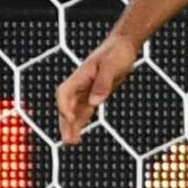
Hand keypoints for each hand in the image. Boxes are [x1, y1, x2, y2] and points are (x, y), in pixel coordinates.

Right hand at [53, 26, 143, 143]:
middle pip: (66, 106)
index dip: (64, 107)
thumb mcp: (113, 66)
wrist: (123, 45)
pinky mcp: (94, 94)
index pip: (64, 94)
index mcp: (80, 76)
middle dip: (66, 123)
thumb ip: (103, 83)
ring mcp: (86, 89)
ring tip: (72, 142)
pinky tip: (79, 133)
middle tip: (68, 141)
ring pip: (74, 111)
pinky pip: (84, 110)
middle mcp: (79, 84)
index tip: (70, 119)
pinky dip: (81, 121)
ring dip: (72, 126)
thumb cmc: (117, 52)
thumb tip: (95, 102)